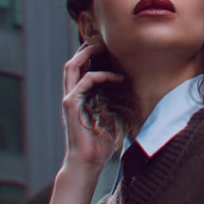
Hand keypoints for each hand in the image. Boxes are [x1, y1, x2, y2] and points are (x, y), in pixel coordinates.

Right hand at [61, 37, 124, 169]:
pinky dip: (99, 76)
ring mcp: (69, 100)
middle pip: (72, 63)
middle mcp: (71, 96)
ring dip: (87, 54)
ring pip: (71, 67)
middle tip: (102, 40)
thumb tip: (133, 96)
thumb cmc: (100, 145)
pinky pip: (83, 82)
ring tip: (102, 47)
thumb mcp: (112, 120)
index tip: (106, 48)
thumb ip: (116, 105)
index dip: (88, 55)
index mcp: (78, 98)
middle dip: (85, 48)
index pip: (79, 70)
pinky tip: (115, 77)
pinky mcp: (71, 106)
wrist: (87, 163)